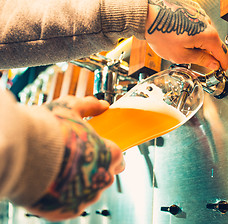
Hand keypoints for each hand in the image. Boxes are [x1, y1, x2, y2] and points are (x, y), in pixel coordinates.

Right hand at [26, 96, 124, 221]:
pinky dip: (66, 194)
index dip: (108, 154)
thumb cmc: (47, 130)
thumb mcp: (70, 108)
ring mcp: (86, 196)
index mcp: (110, 154)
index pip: (119, 159)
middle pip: (106, 175)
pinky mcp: (69, 210)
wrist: (21, 154)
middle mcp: (103, 178)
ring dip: (81, 181)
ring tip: (63, 169)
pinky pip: (73, 202)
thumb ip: (89, 106)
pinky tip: (55, 182)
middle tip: (78, 158)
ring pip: (90, 190)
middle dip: (95, 167)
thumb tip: (101, 105)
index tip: (99, 151)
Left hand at [145, 0, 227, 70]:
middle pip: (216, 43)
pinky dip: (193, 31)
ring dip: (200, 42)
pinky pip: (198, 24)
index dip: (222, 65)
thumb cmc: (161, 34)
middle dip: (209, 54)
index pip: (224, 55)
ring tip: (183, 45)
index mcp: (208, 36)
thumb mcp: (181, 56)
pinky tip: (180, 34)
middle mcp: (207, 22)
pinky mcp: (193, 9)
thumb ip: (201, 60)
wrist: (147, 16)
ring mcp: (201, 14)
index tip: (219, 70)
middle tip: (196, 61)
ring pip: (207, 33)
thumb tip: (213, 65)